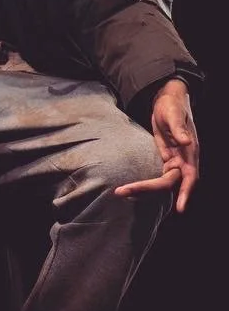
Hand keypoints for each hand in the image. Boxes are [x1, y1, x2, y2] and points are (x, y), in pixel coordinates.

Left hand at [114, 77, 199, 212]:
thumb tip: (187, 142)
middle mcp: (183, 161)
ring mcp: (173, 162)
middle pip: (167, 183)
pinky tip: (130, 189)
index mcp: (189, 153)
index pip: (190, 178)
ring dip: (143, 189)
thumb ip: (180, 129)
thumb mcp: (174, 115)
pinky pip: (155, 176)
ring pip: (160, 182)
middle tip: (122, 192)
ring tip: (120, 192)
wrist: (166, 102)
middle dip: (146, 189)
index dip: (186, 193)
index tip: (180, 209)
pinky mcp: (164, 160)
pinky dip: (144, 183)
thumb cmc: (172, 106)